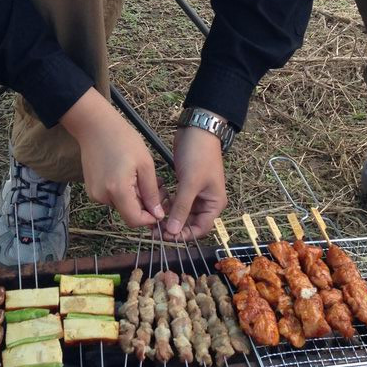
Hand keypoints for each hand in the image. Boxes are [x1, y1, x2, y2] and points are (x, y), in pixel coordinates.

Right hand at [61, 87, 164, 227]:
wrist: (95, 126)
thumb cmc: (123, 139)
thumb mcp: (145, 164)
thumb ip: (151, 192)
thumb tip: (158, 215)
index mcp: (117, 190)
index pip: (134, 220)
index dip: (150, 219)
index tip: (161, 207)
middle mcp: (102, 196)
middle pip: (128, 213)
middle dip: (146, 205)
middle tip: (159, 186)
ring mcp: (94, 194)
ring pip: (122, 205)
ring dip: (135, 197)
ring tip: (144, 176)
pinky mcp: (91, 189)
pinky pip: (112, 197)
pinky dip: (123, 192)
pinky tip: (129, 175)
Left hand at [164, 125, 226, 239]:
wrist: (197, 130)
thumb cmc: (199, 156)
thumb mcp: (190, 183)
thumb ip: (182, 208)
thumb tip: (173, 232)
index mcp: (214, 204)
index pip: (200, 229)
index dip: (183, 235)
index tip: (164, 236)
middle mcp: (206, 202)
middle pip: (190, 223)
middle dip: (173, 227)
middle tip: (153, 230)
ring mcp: (196, 193)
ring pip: (181, 213)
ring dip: (168, 216)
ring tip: (152, 219)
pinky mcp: (185, 185)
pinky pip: (176, 202)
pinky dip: (168, 205)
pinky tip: (156, 204)